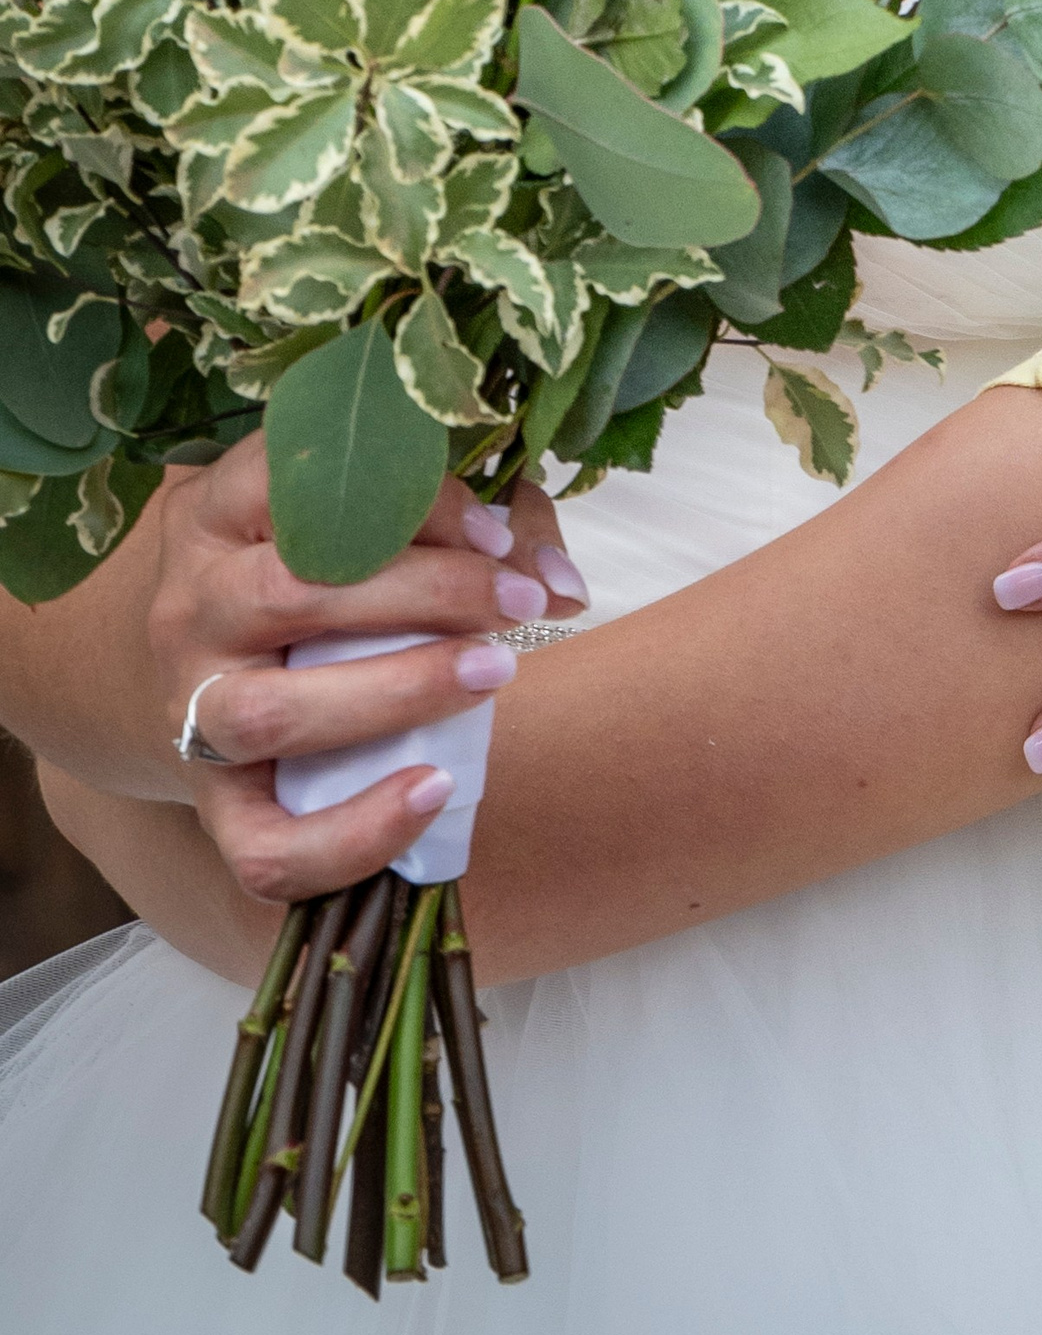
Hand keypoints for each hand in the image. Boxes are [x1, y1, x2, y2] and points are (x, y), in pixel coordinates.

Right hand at [149, 433, 585, 901]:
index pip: (297, 486)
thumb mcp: (384, 522)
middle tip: (517, 605)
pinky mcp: (213, 809)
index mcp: (223, 514)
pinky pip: (265, 849)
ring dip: (395, 694)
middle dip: (425, 596)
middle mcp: (192, 608)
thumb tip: (561, 587)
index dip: (410, 504)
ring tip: (491, 673)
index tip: (496, 532)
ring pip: (269, 714)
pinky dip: (352, 835)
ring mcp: (188, 713)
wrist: (212, 664)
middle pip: (290, 594)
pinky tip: (432, 790)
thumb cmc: (327, 574)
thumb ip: (485, 534)